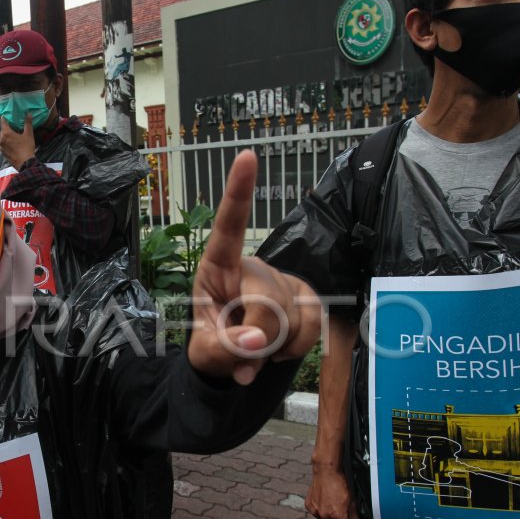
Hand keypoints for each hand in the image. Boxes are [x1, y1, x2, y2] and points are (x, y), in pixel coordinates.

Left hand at [0, 114, 36, 169]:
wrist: (25, 164)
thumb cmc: (26, 147)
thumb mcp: (28, 134)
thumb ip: (28, 123)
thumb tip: (29, 114)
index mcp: (6, 133)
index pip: (3, 122)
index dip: (5, 118)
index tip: (6, 116)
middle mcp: (1, 139)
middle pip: (2, 130)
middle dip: (7, 127)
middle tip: (13, 126)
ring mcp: (1, 147)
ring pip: (3, 138)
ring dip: (7, 136)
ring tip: (13, 135)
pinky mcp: (3, 153)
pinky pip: (4, 145)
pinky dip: (7, 143)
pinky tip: (13, 144)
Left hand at [187, 150, 320, 383]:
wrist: (235, 362)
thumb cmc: (213, 344)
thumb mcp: (206, 353)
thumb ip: (224, 348)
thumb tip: (255, 342)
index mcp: (218, 268)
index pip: (228, 227)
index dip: (238, 192)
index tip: (247, 156)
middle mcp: (253, 268)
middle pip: (268, 299)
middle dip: (258, 337)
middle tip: (243, 358)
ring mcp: (284, 282)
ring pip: (293, 317)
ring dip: (274, 346)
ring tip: (255, 351)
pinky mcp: (307, 298)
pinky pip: (314, 324)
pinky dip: (297, 346)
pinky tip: (278, 349)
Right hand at [307, 464, 363, 518]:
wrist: (326, 470)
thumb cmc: (340, 482)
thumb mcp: (352, 501)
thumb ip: (355, 516)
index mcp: (337, 516)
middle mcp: (324, 516)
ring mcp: (315, 512)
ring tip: (337, 511)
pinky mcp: (309, 507)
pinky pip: (318, 516)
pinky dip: (324, 514)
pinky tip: (328, 505)